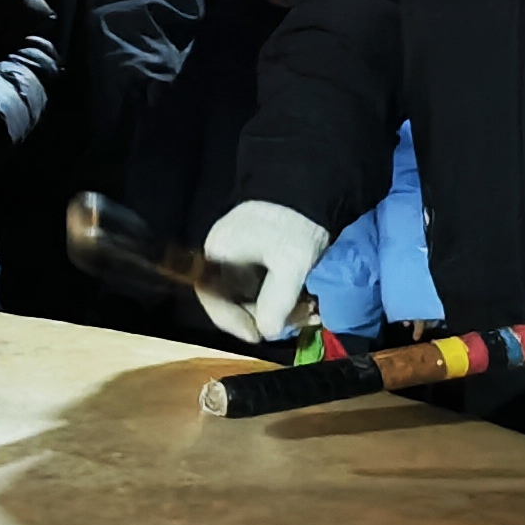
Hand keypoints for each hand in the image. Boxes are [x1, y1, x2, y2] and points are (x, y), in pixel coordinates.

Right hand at [197, 200, 330, 342]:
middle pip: (235, 300)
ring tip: (310, 312)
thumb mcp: (291, 264)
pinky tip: (307, 302)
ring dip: (279, 309)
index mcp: (218, 255)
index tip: (258, 337)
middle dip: (266, 317)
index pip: (213, 299)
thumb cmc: (294, 224)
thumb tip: (268, 334)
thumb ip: (277, 301)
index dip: (233, 322)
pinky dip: (283, 297)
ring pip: (252, 294)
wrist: (311, 187)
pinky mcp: (258, 254)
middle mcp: (223, 257)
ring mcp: (240, 255)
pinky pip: (264, 284)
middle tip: (298, 322)